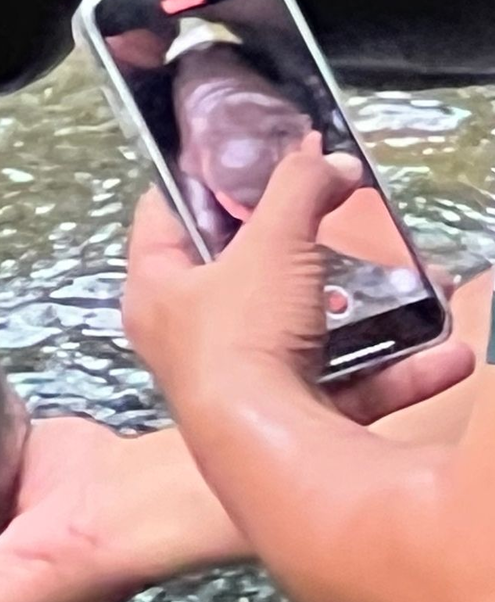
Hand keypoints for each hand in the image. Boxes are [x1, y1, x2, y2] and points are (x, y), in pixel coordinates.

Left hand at [124, 132, 472, 424]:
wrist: (267, 447)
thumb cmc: (244, 335)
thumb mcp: (274, 238)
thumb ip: (301, 187)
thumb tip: (332, 165)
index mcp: (157, 291)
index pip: (161, 214)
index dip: (197, 178)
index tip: (242, 155)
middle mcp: (187, 339)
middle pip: (240, 275)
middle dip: (299, 247)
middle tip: (338, 216)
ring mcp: (238, 384)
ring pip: (303, 333)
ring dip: (363, 310)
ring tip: (412, 281)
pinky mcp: (285, 422)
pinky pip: (348, 387)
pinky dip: (397, 371)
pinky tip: (446, 353)